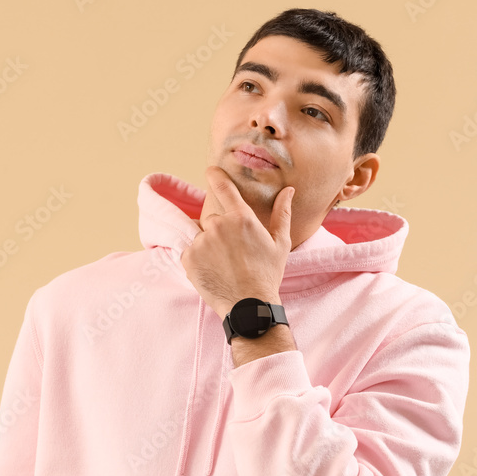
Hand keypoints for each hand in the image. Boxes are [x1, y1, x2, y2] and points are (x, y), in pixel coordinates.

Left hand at [181, 166, 293, 317]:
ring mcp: (201, 242)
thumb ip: (282, 213)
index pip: (224, 188)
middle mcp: (218, 226)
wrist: (249, 306)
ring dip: (208, 246)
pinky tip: (213, 271)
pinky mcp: (188, 258)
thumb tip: (288, 190)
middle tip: (233, 253)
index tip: (210, 170)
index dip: (215, 176)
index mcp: (241, 218)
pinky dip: (198, 259)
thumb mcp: (280, 244)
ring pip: (201, 237)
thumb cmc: (268, 275)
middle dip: (220, 231)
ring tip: (224, 265)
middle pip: (212, 219)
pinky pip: (190, 252)